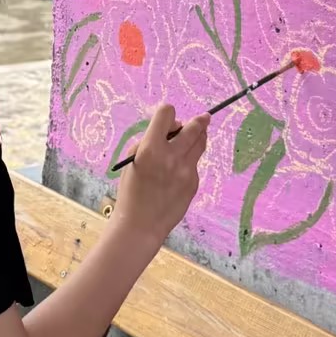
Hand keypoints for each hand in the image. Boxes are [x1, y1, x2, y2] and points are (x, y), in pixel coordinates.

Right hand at [113, 104, 208, 245]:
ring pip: (200, 143)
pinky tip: (178, 172)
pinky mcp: (194, 182)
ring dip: (199, 136)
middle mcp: (171, 156)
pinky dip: (189, 162)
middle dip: (199, 120)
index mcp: (150, 148)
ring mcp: (186, 170)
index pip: (166, 113)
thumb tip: (171, 129)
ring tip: (198, 134)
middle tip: (204, 117)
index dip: (167, 112)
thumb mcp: (132, 161)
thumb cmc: (131, 191)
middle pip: (193, 127)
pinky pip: (194, 164)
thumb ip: (148, 141)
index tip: (168, 118)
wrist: (141, 224)